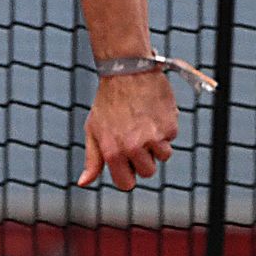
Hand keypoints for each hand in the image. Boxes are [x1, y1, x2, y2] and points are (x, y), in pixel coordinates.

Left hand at [76, 72, 177, 189]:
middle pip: (147, 172)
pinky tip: (153, 113)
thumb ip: (92, 159)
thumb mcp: (93, 130)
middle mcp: (133, 148)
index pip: (126, 184)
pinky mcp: (169, 126)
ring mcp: (153, 138)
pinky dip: (165, 128)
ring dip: (157, 144)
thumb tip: (83, 182)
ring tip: (145, 124)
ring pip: (163, 156)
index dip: (128, 174)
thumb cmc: (108, 101)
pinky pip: (171, 138)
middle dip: (143, 159)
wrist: (127, 71)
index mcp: (112, 152)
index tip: (128, 163)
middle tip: (136, 137)